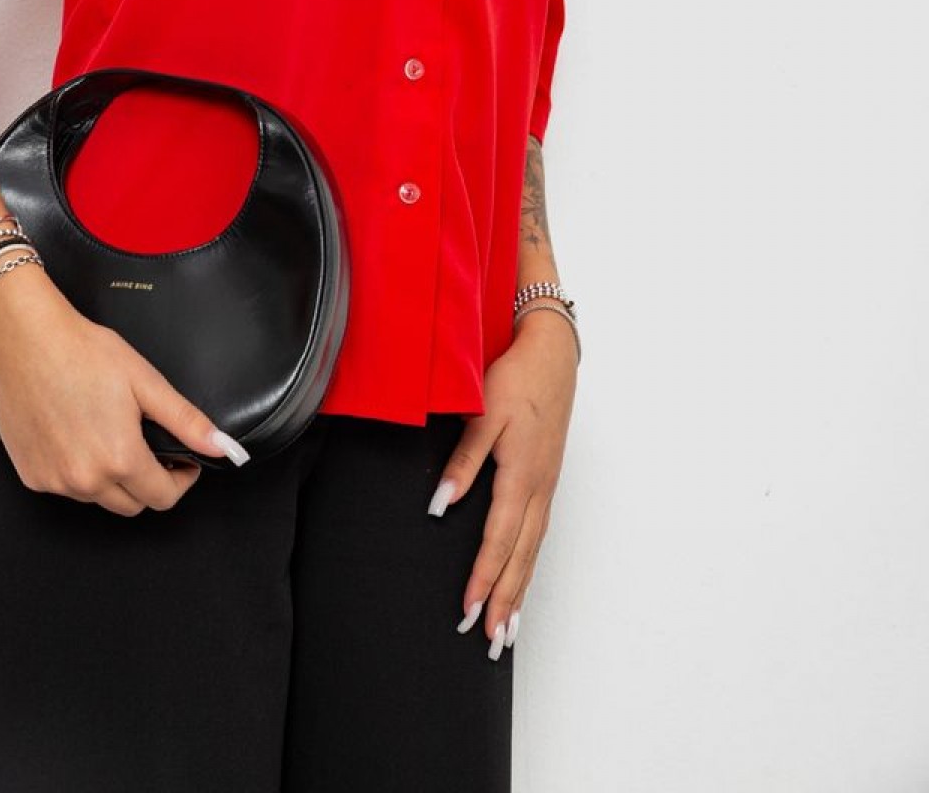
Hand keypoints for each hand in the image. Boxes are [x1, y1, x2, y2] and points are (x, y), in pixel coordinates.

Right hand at [0, 265, 249, 516]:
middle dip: (149, 481)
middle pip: (132, 504)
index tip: (183, 460)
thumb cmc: (83, 353)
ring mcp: (55, 482)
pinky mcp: (31, 476)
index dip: (181, 479)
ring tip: (110, 434)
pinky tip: (77, 436)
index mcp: (120, 458)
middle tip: (149, 445)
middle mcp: (85, 480)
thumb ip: (186, 421)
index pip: (163, 497)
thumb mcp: (145, 382)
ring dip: (112, 479)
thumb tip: (224, 448)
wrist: (26, 341)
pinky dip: (78, 472)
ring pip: (99, 498)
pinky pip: (66, 488)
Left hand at [428, 310, 577, 655]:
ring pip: (532, 551)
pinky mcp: (546, 480)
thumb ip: (464, 462)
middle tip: (490, 641)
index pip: (498, 539)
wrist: (551, 354)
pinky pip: (537, 535)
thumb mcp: (484, 414)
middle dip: (505, 601)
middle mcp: (538, 489)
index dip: (484, 577)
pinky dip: (528, 565)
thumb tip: (442, 504)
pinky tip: (521, 579)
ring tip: (508, 630)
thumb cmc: (516, 380)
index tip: (469, 608)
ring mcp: (546, 487)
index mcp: (520, 475)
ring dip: (520, 591)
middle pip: (521, 557)